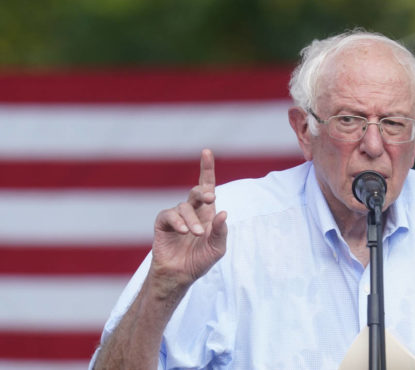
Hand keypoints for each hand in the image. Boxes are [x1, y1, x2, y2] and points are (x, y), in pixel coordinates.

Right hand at [150, 149, 227, 289]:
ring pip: (184, 206)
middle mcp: (192, 211)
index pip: (208, 186)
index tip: (206, 151)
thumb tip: (224, 212)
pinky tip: (182, 231)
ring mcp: (176, 216)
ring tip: (195, 234)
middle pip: (197, 191)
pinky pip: (168, 215)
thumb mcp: (217, 249)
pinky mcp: (162, 224)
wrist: (180, 276)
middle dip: (204, 191)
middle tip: (212, 198)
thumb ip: (221, 232)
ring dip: (191, 219)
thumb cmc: (200, 261)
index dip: (206, 169)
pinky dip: (177, 221)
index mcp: (207, 213)